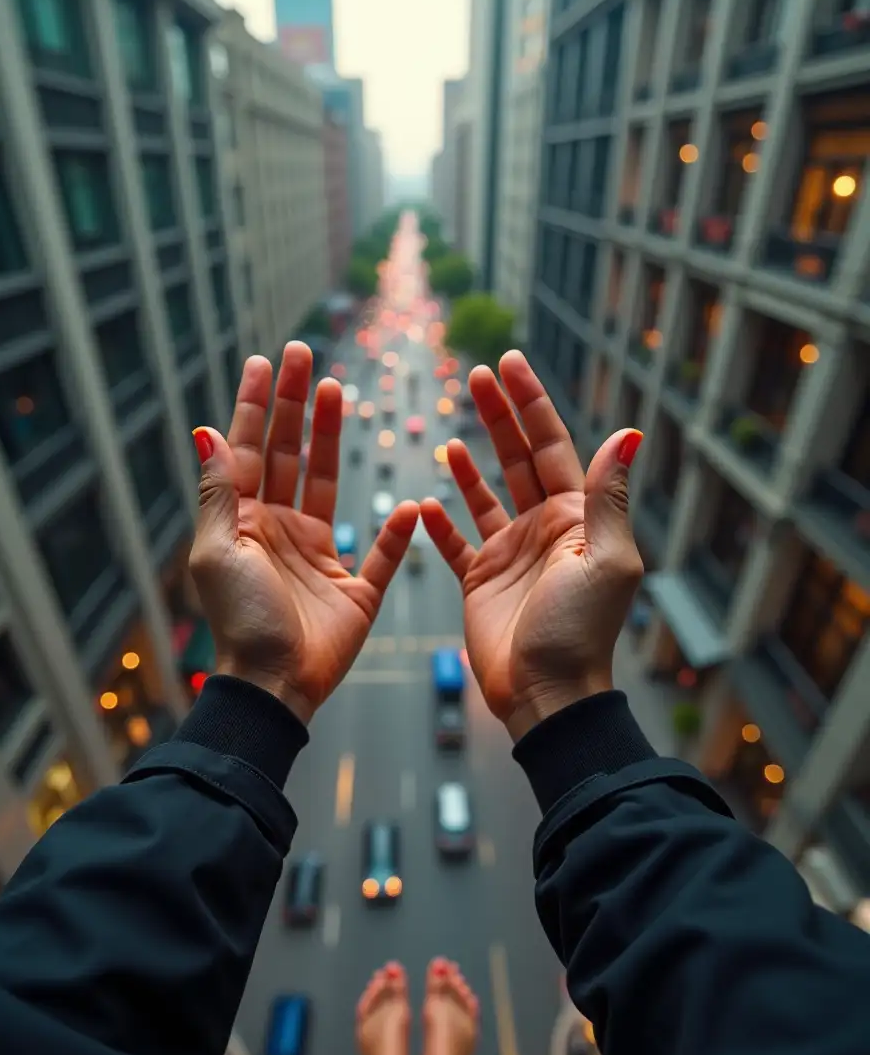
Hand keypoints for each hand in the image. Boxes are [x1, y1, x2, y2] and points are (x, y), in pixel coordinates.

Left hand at [189, 342, 417, 723]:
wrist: (273, 684)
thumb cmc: (240, 620)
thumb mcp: (217, 552)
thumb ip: (219, 492)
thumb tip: (206, 430)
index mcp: (246, 522)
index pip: (252, 450)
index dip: (258, 405)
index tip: (266, 361)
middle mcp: (281, 530)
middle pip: (290, 455)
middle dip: (296, 404)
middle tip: (305, 355)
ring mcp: (319, 557)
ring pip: (329, 484)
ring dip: (331, 438)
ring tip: (337, 390)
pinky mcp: (355, 589)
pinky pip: (382, 554)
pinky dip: (398, 533)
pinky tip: (411, 504)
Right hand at [420, 351, 643, 740]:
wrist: (545, 693)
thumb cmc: (579, 629)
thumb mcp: (604, 560)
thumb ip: (606, 496)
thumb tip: (628, 432)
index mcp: (577, 518)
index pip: (552, 446)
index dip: (532, 404)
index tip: (511, 362)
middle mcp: (544, 528)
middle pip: (518, 459)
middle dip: (500, 415)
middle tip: (479, 373)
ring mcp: (510, 553)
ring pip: (486, 494)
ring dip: (470, 461)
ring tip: (450, 427)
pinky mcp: (480, 581)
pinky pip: (455, 543)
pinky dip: (440, 523)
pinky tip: (425, 501)